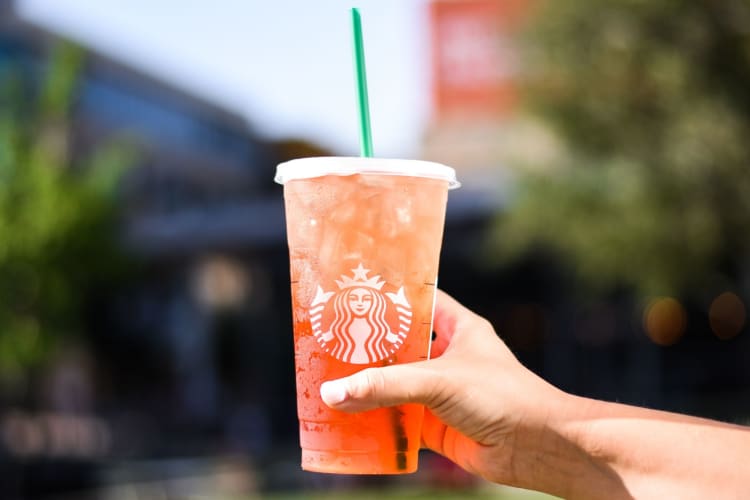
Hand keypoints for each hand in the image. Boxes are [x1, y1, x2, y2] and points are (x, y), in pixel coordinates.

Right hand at [320, 289, 566, 485]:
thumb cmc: (501, 396)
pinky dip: (376, 423)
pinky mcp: (436, 425)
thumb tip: (333, 393)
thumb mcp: (439, 380)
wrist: (537, 447)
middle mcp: (447, 357)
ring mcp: (441, 392)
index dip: (386, 298)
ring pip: (395, 386)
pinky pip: (399, 421)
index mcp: (457, 328)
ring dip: (367, 388)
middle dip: (366, 350)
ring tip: (327, 382)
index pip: (416, 301)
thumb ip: (386, 385)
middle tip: (327, 345)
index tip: (350, 296)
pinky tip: (347, 422)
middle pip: (398, 348)